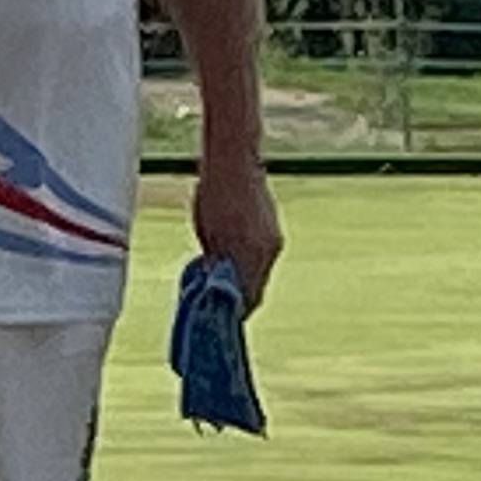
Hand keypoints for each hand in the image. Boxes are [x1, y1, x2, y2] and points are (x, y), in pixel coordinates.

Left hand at [190, 152, 283, 309]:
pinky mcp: (273, 229)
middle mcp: (268, 250)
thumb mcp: (207, 234)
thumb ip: (215, 263)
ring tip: (223, 277)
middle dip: (240, 297)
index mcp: (250, 254)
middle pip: (257, 288)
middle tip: (220, 301)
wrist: (234, 162)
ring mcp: (273, 240)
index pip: (250, 299)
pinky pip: (262, 255)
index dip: (237, 312)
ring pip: (259, 271)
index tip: (224, 318)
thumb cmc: (213, 195)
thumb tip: (214, 287)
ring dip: (244, 278)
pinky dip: (249, 261)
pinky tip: (233, 254)